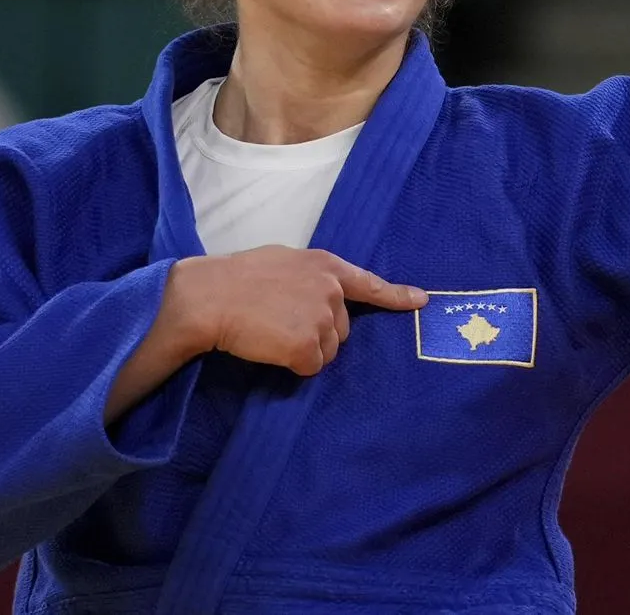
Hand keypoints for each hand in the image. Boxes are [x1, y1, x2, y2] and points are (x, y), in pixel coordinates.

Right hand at [169, 245, 426, 375]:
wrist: (208, 297)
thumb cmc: (236, 279)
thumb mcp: (282, 263)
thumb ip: (310, 277)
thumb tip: (323, 295)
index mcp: (325, 266)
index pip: (370, 283)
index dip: (397, 296)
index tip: (421, 301)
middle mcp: (331, 290)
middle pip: (341, 329)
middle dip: (318, 332)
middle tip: (280, 321)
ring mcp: (322, 318)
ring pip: (327, 351)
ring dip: (304, 349)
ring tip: (271, 331)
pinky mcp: (309, 345)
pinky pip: (311, 367)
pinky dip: (293, 364)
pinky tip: (270, 347)